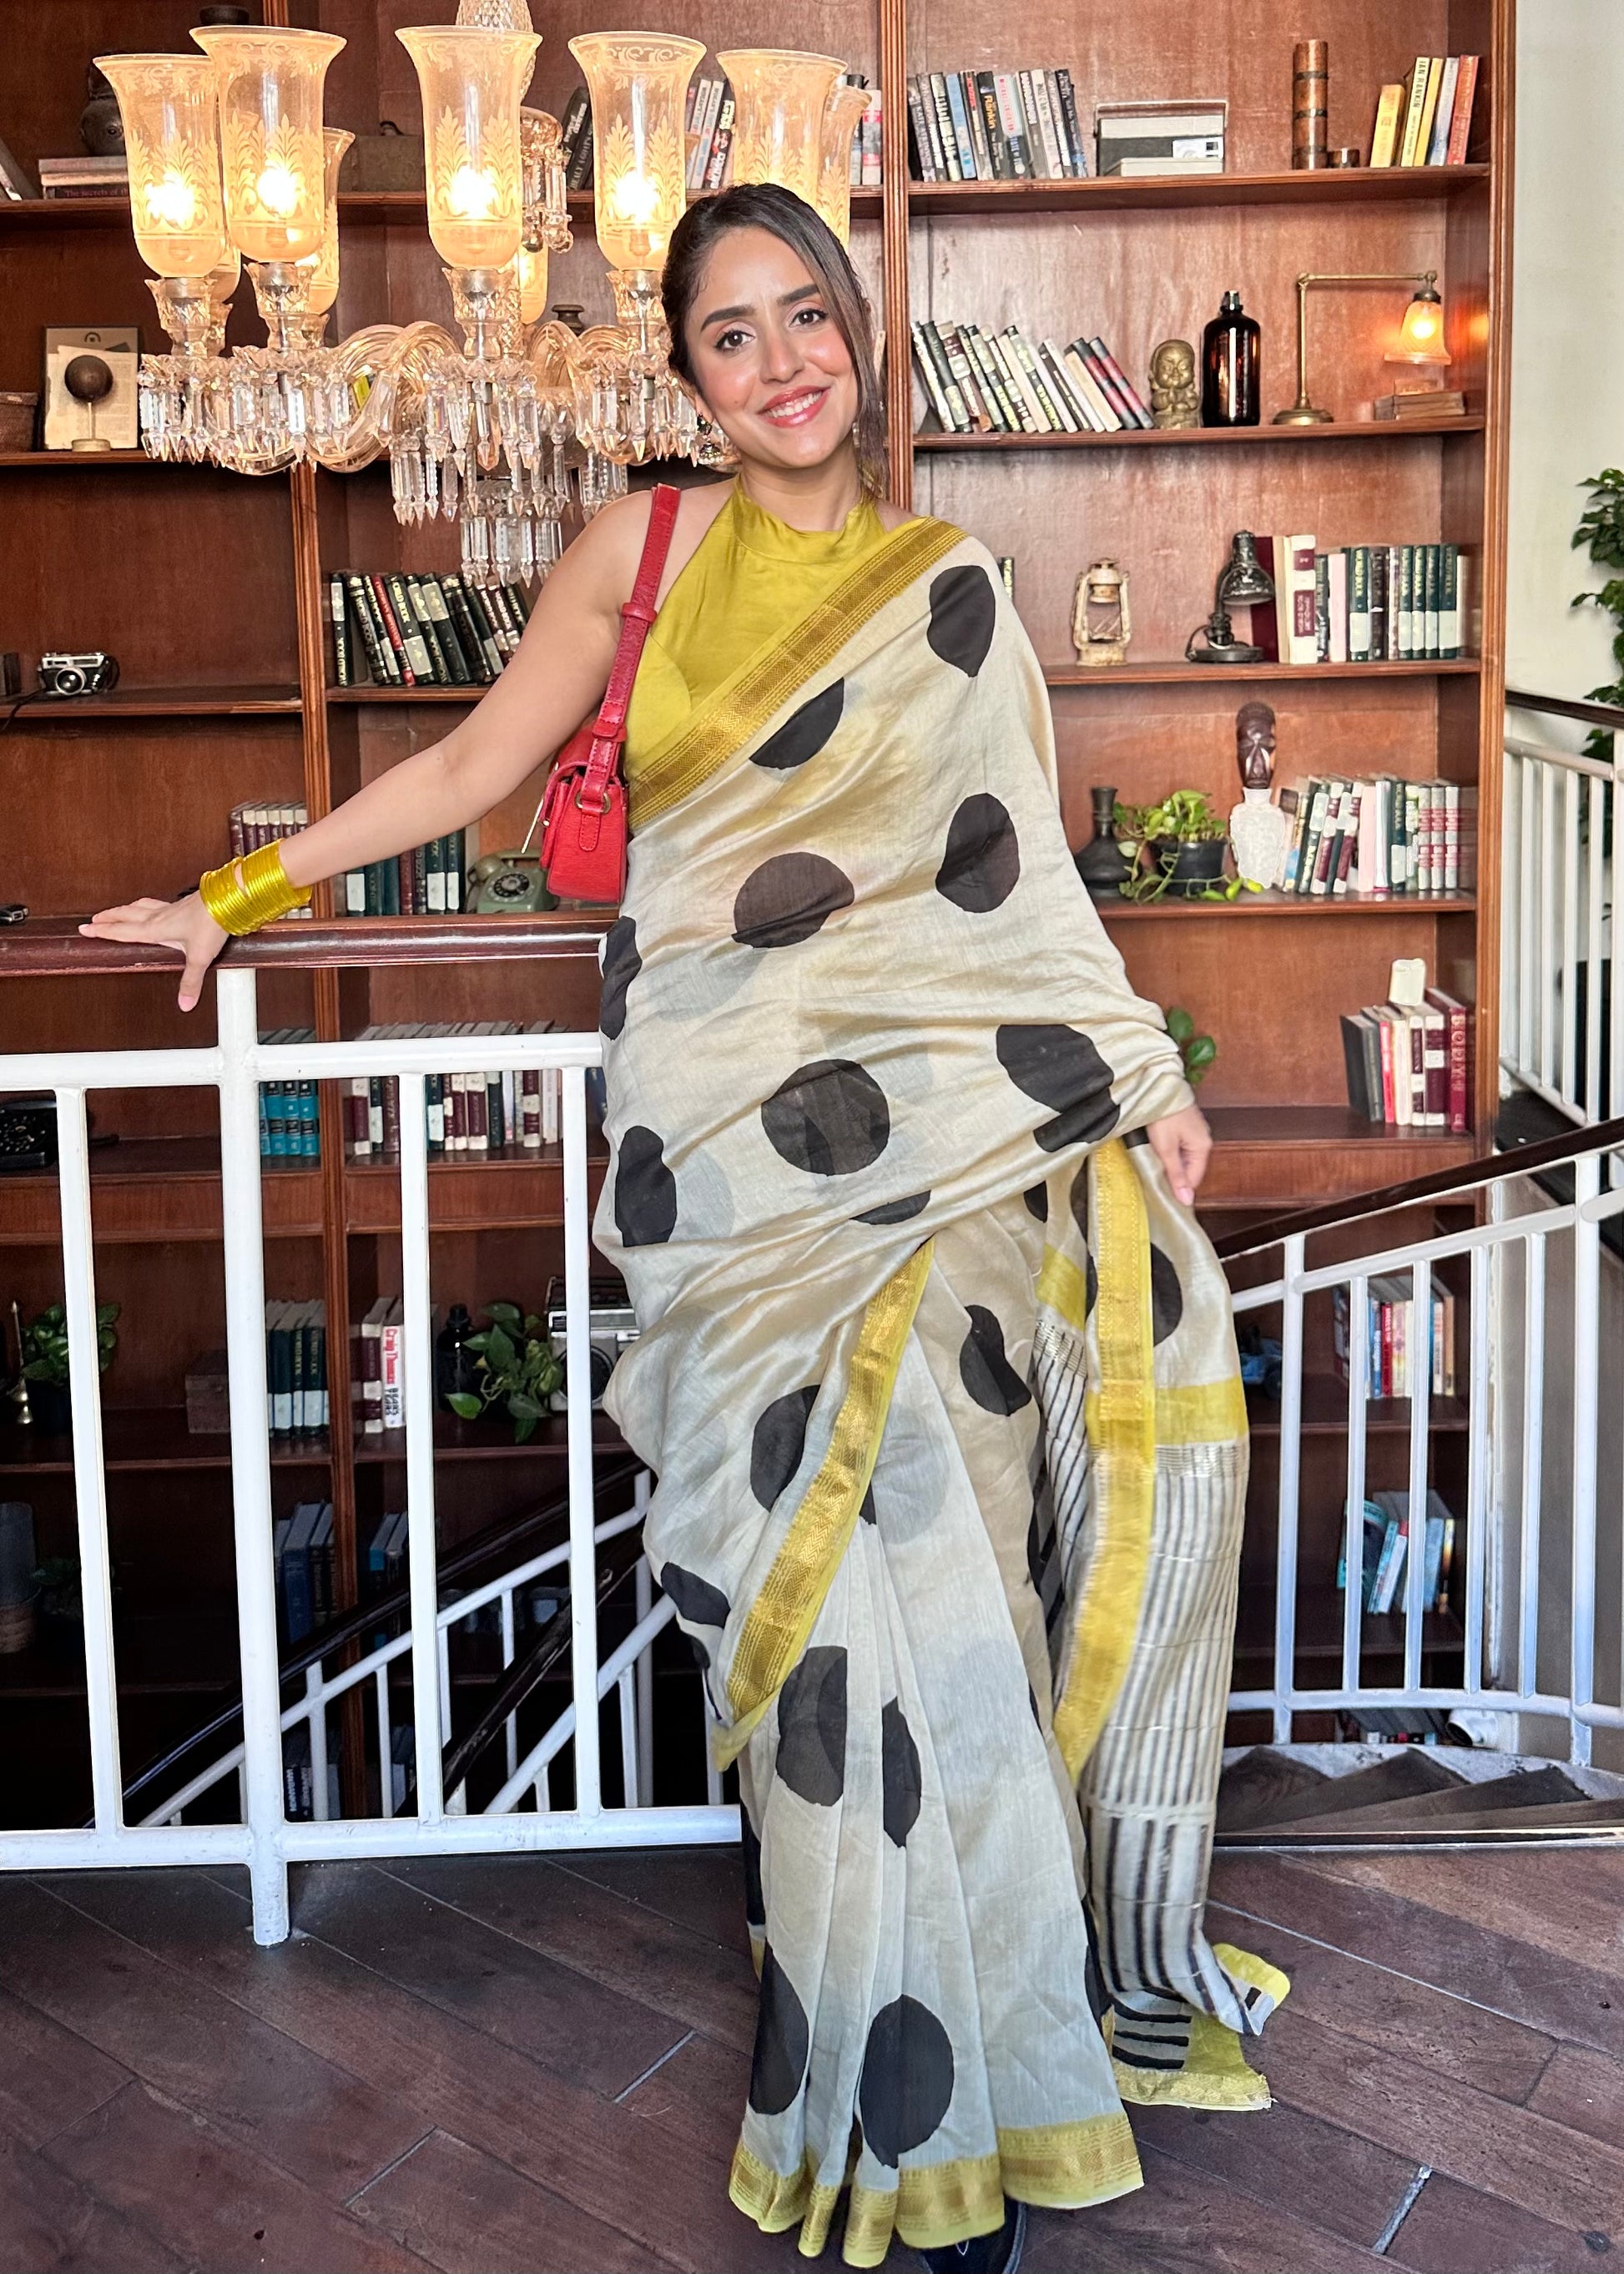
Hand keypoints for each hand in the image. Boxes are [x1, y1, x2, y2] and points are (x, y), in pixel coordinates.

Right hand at [78, 891, 227, 1013]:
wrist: (229, 899)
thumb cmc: (212, 923)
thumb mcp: (199, 958)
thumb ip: (190, 982)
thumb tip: (184, 1003)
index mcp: (155, 928)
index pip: (122, 930)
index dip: (103, 931)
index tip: (85, 929)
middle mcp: (159, 916)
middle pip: (126, 915)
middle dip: (108, 918)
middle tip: (93, 919)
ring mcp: (170, 907)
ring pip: (139, 906)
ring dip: (124, 909)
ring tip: (116, 911)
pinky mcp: (182, 904)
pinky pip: (156, 903)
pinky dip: (146, 905)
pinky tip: (152, 907)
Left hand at [1146, 1103, 1210, 1207]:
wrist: (1158, 1086)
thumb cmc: (1163, 1115)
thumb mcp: (1166, 1149)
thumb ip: (1176, 1175)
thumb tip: (1187, 1200)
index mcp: (1203, 1147)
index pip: (1194, 1179)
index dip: (1179, 1189)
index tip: (1161, 1195)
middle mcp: (1203, 1140)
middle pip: (1189, 1169)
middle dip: (1173, 1175)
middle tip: (1154, 1177)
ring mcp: (1195, 1132)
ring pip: (1184, 1158)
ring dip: (1169, 1163)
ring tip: (1153, 1162)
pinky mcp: (1186, 1125)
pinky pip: (1180, 1146)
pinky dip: (1169, 1151)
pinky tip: (1156, 1150)